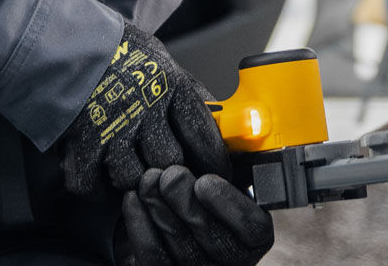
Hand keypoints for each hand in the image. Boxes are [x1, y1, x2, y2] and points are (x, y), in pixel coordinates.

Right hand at [61, 24, 230, 196]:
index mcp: (170, 85)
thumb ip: (191, 94)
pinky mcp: (79, 143)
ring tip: (130, 166)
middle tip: (165, 169)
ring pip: (133, 178)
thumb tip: (221, 121)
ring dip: (133, 179)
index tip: (214, 172)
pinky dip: (98, 188)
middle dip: (170, 169)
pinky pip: (94, 184)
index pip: (203, 135)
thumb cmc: (120, 53)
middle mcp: (143, 107)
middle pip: (169, 162)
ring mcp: (110, 126)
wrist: (67, 42)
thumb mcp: (164, 62)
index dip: (212, 160)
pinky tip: (102, 173)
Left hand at [120, 166, 273, 265]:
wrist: (176, 221)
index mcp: (255, 236)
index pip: (253, 228)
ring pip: (180, 248)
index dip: (229, 205)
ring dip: (161, 209)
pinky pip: (153, 257)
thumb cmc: (204, 192)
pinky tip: (133, 199)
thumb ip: (232, 164)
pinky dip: (140, 226)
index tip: (205, 180)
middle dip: (187, 203)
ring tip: (149, 179)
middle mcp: (232, 260)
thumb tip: (229, 133)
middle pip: (214, 239)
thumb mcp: (226, 176)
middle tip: (170, 174)